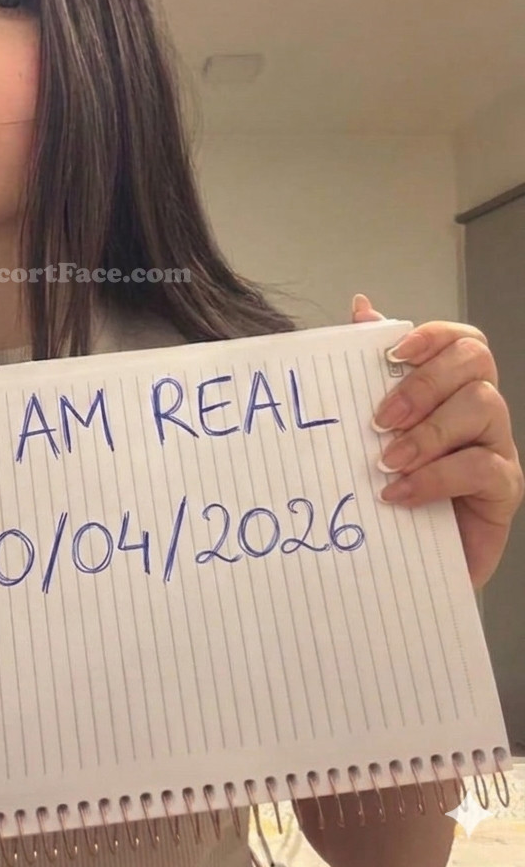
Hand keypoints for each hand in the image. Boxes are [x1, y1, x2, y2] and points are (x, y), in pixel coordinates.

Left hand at [351, 293, 523, 589]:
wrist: (404, 560)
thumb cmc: (390, 484)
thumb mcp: (370, 426)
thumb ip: (367, 369)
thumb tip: (362, 306)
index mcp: (450, 386)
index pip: (460, 340)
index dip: (431, 336)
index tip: (391, 354)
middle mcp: (480, 408)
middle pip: (475, 362)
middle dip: (424, 383)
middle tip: (379, 419)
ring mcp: (497, 445)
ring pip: (483, 405)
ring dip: (428, 432)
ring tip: (386, 462)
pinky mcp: (503, 490)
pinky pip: (482, 467)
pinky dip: (436, 477)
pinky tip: (400, 493)